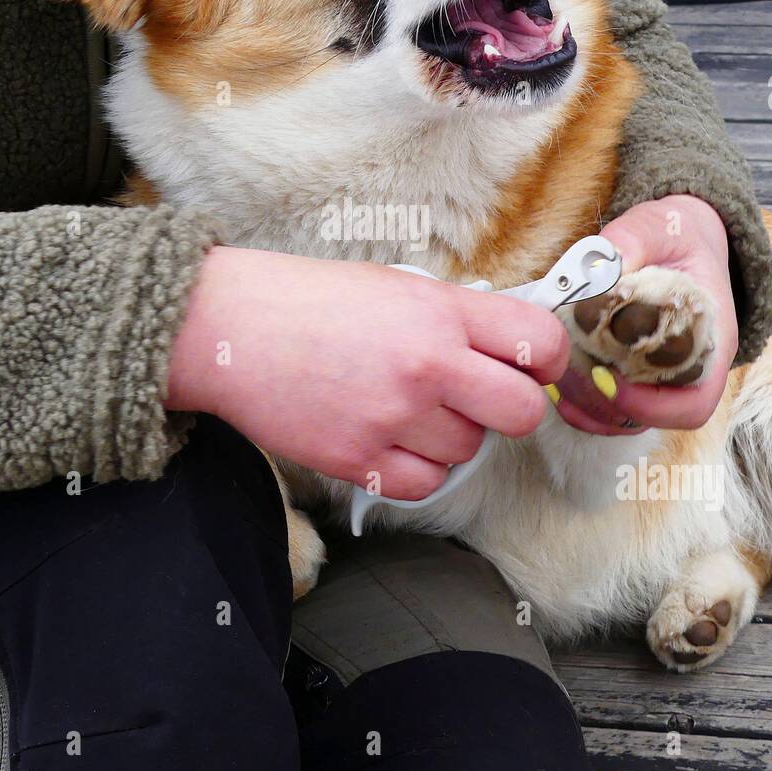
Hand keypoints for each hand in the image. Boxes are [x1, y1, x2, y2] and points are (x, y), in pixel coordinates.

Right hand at [166, 246, 568, 498]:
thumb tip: (509, 347)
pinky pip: (424, 484)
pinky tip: (388, 437)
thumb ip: (455, 317)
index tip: (528, 367)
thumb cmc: (307, 301)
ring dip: (450, 437)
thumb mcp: (395, 286)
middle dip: (509, 409)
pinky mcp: (360, 460)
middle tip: (478, 398)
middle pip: (522, 412)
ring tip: (405, 408)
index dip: (544, 361)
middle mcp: (427, 364)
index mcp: (440, 311)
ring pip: (470, 451)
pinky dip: (416, 468)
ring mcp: (394, 416)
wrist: (228, 328)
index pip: (540, 342)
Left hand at [554, 196, 738, 434]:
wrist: (680, 238)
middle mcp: (688, 369)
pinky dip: (580, 402)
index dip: (651, 405)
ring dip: (588, 406)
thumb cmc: (675, 235)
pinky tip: (556, 379)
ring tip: (559, 375)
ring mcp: (659, 375)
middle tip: (571, 373)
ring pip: (626, 420)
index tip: (610, 378)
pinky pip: (608, 409)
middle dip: (607, 405)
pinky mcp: (633, 373)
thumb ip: (633, 239)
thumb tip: (605, 261)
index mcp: (709, 341)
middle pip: (654, 419)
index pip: (694, 403)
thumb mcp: (658, 226)